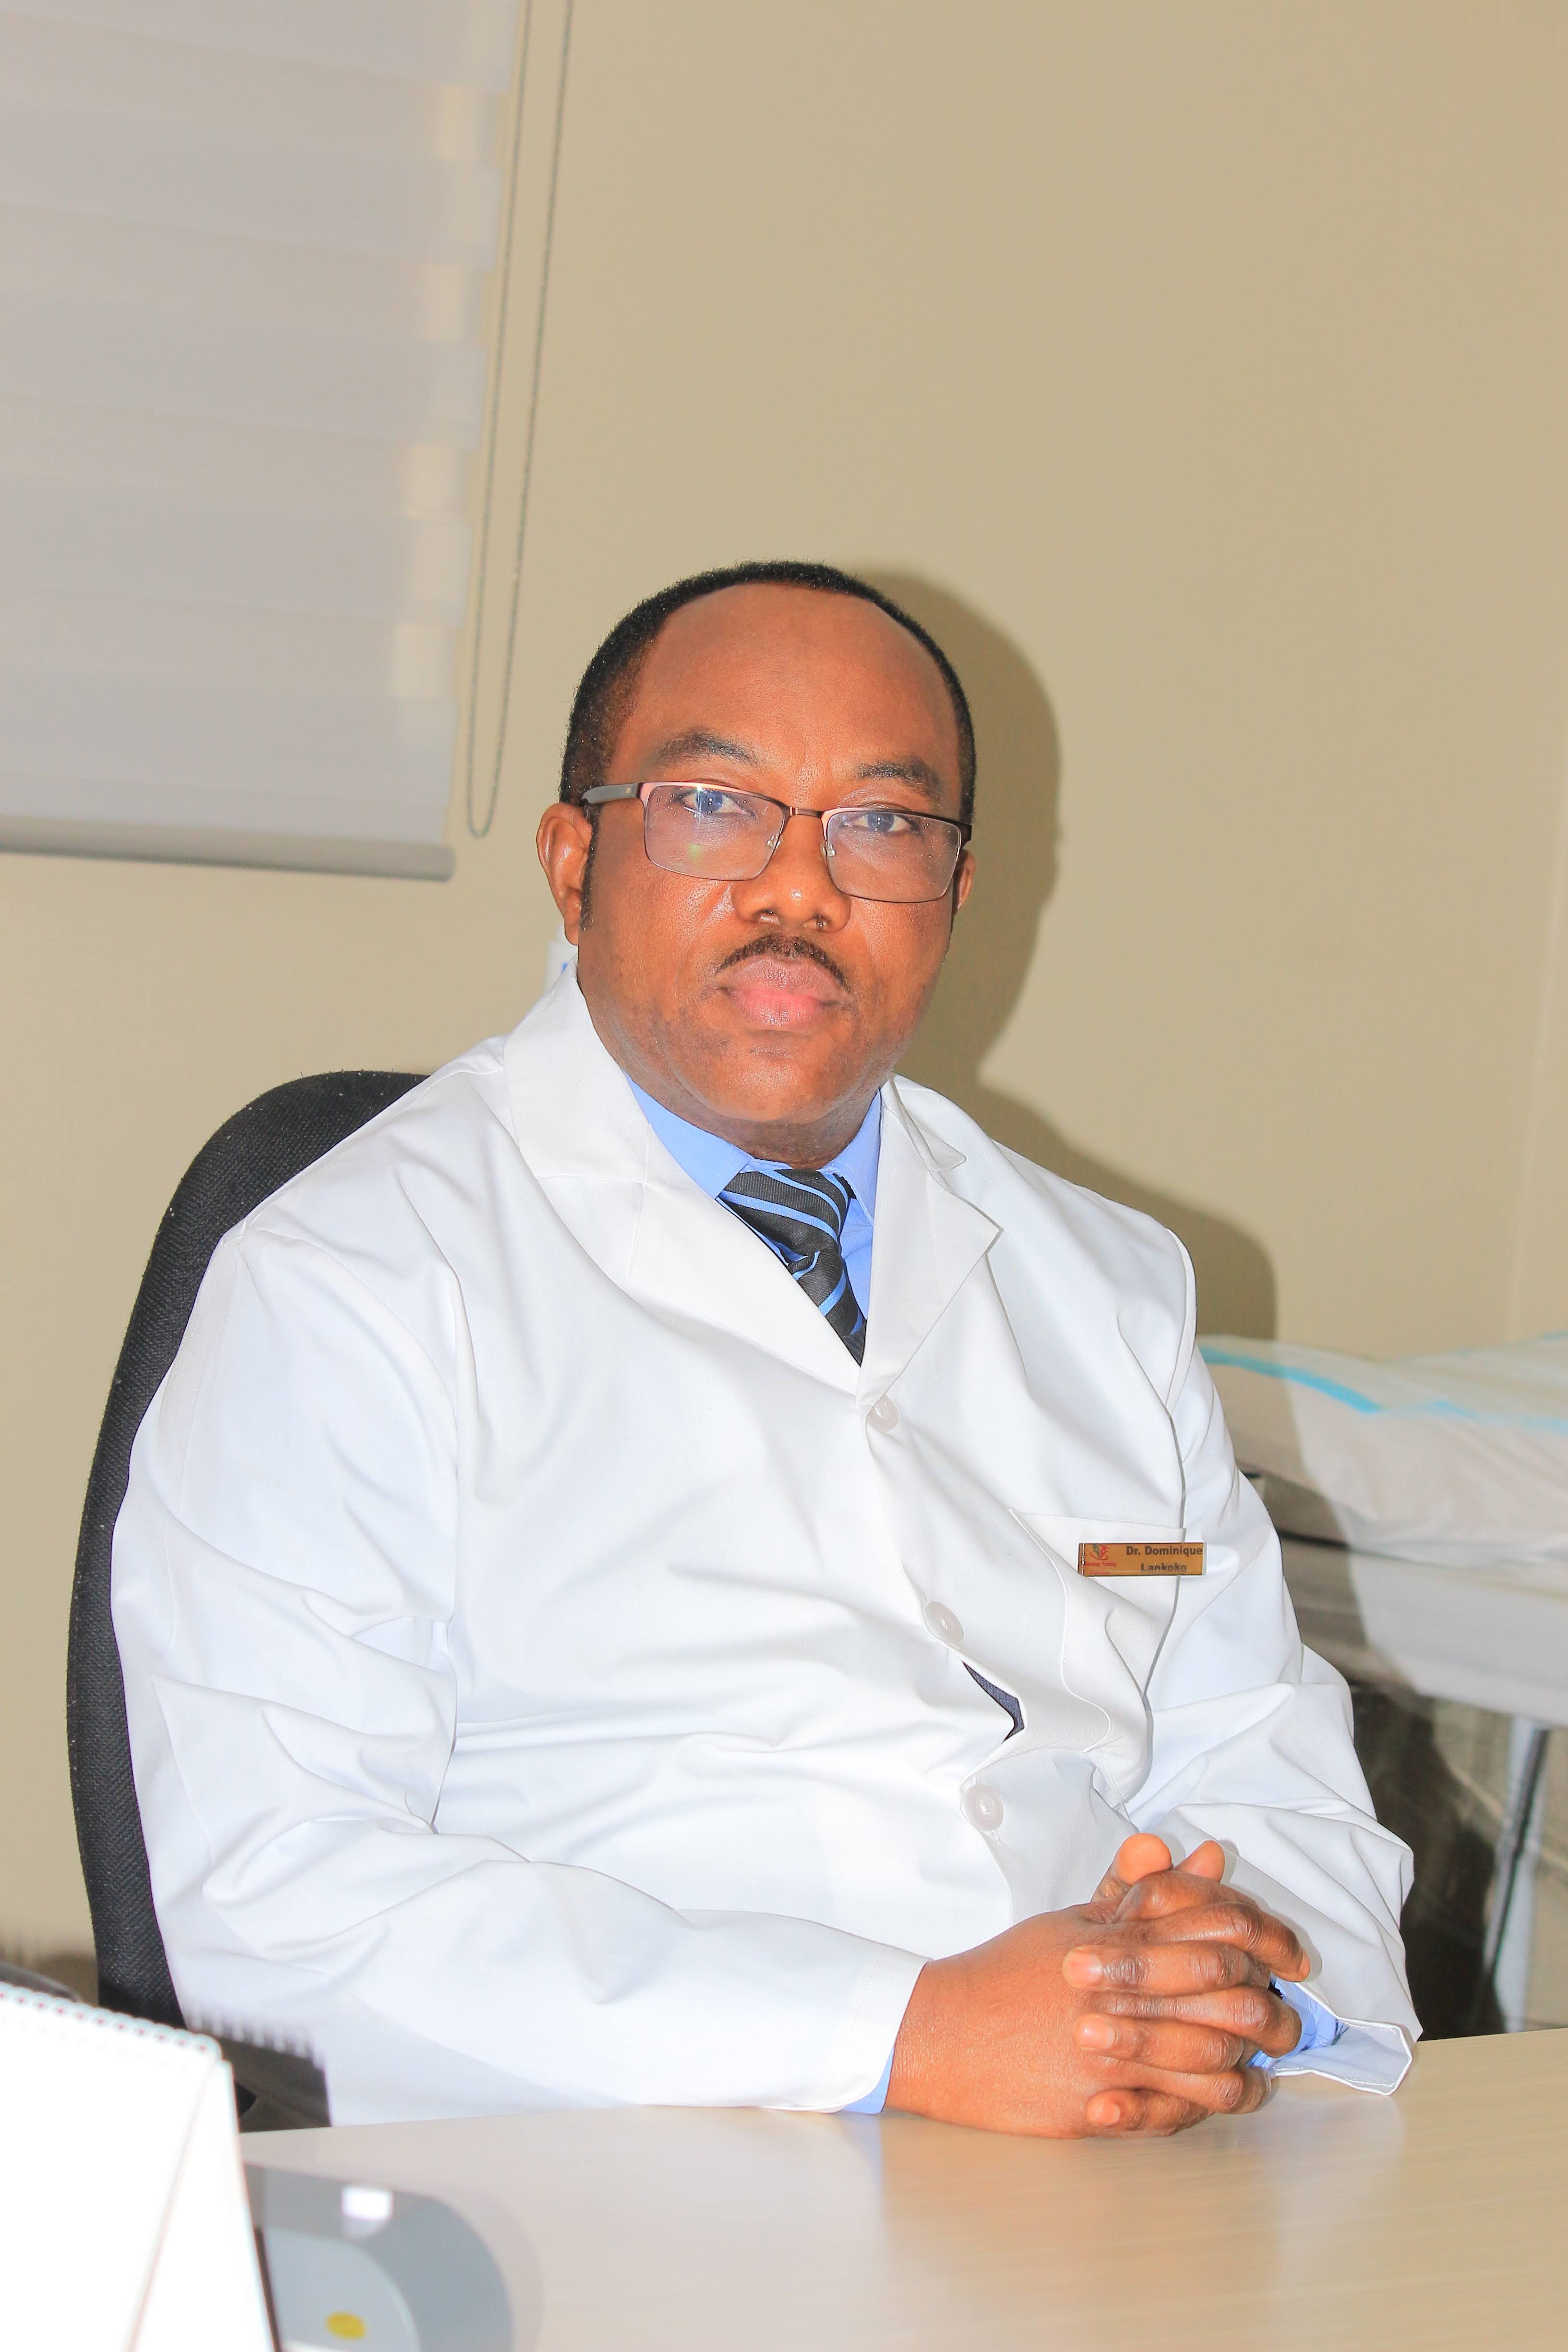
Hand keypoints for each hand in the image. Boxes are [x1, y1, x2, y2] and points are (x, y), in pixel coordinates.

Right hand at [885, 1834, 1308, 2137]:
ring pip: (1214, 2057)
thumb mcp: (1073, 1921)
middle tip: (1288, 2014)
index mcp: (1117, 1940)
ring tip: (1266, 2057)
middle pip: (1227, 1993)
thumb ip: (1138, 1891)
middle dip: (1272, 2006)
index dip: (1267, 1937)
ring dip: (1252, 2060)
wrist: (944, 2033)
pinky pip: (1180, 2108)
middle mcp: (1121, 1993)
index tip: (1289, 1954)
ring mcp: (1113, 2052)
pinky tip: (1231, 2094)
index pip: (1216, 1927)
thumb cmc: (1009, 1973)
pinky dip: (1216, 2103)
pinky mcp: (1101, 2102)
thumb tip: (1198, 1853)